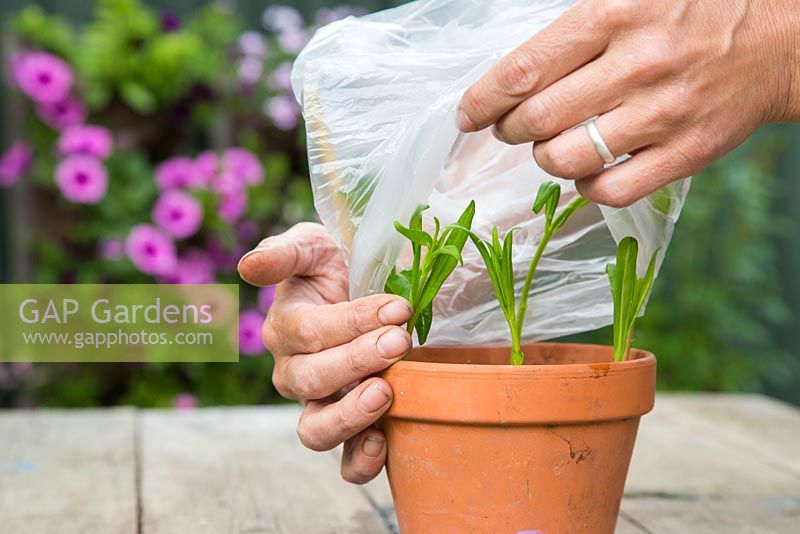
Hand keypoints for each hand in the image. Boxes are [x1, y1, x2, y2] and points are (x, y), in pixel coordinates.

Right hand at [238, 223, 411, 483]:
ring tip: (384, 393)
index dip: (352, 321)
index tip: (397, 306)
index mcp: (286, 327)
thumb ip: (283, 254)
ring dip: (350, 415)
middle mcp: (295, 372)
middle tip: (399, 341)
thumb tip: (247, 268)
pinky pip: (346, 463)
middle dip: (357, 360)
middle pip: (311, 379)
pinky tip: (383, 441)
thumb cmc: (340, 268)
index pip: (309, 331)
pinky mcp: (351, 432)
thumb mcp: (314, 247)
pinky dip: (361, 461)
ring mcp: (320, 406)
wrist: (372, 294)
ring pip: (315, 429)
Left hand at [458, 0, 799, 206]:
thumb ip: (572, 30)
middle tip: (510, 128)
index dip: (484, 99)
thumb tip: (511, 75)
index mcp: (616, 13)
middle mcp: (639, 64)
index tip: (469, 113)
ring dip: (544, 159)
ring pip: (568, 160)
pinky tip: (587, 171)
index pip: (524, 69)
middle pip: (538, 120)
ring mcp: (665, 113)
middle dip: (509, 131)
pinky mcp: (688, 153)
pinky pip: (611, 190)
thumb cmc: (691, 14)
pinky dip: (585, 188)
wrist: (777, 41)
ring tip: (550, 146)